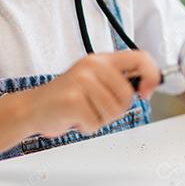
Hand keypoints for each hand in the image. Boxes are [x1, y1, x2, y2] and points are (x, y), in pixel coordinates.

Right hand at [23, 52, 160, 137]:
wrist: (32, 108)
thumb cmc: (66, 97)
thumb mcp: (94, 80)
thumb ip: (119, 79)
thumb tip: (149, 85)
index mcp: (101, 60)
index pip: (140, 58)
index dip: (151, 75)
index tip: (147, 91)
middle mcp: (92, 67)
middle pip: (127, 95)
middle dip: (116, 109)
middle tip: (96, 108)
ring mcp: (81, 82)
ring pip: (113, 111)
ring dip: (100, 119)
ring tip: (84, 111)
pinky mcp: (73, 101)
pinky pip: (95, 122)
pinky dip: (87, 127)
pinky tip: (75, 118)